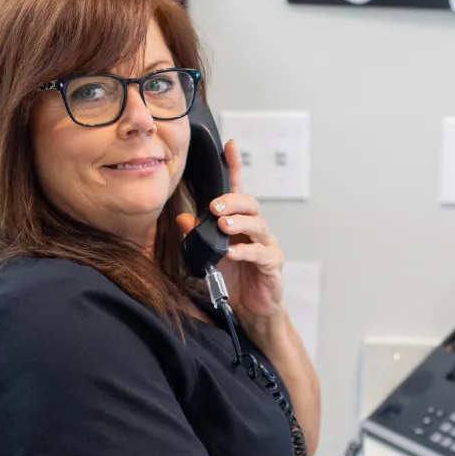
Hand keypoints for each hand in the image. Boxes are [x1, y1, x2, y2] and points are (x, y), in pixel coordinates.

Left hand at [175, 139, 284, 325]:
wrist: (252, 309)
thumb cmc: (235, 278)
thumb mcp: (211, 255)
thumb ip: (198, 236)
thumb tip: (182, 217)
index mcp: (241, 223)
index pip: (238, 190)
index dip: (234, 168)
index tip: (229, 147)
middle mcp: (256, 230)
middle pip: (250, 205)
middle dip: (233, 201)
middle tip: (214, 206)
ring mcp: (267, 246)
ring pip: (257, 226)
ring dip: (239, 223)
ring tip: (223, 226)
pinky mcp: (273, 265)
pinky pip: (261, 254)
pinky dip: (246, 252)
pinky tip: (232, 254)